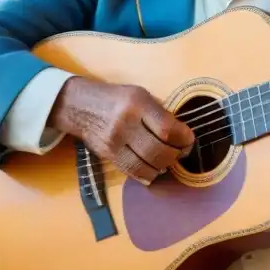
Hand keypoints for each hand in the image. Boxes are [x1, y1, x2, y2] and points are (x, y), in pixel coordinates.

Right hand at [49, 77, 194, 184]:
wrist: (80, 106)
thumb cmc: (117, 98)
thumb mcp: (140, 94)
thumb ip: (159, 113)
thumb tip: (181, 135)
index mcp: (137, 103)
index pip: (166, 128)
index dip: (183, 138)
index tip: (189, 140)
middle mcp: (125, 123)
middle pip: (157, 150)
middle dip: (175, 155)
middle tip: (180, 153)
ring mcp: (114, 142)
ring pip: (145, 165)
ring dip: (162, 167)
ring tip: (167, 161)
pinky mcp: (107, 155)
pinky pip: (131, 171)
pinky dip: (147, 174)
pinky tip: (154, 170)